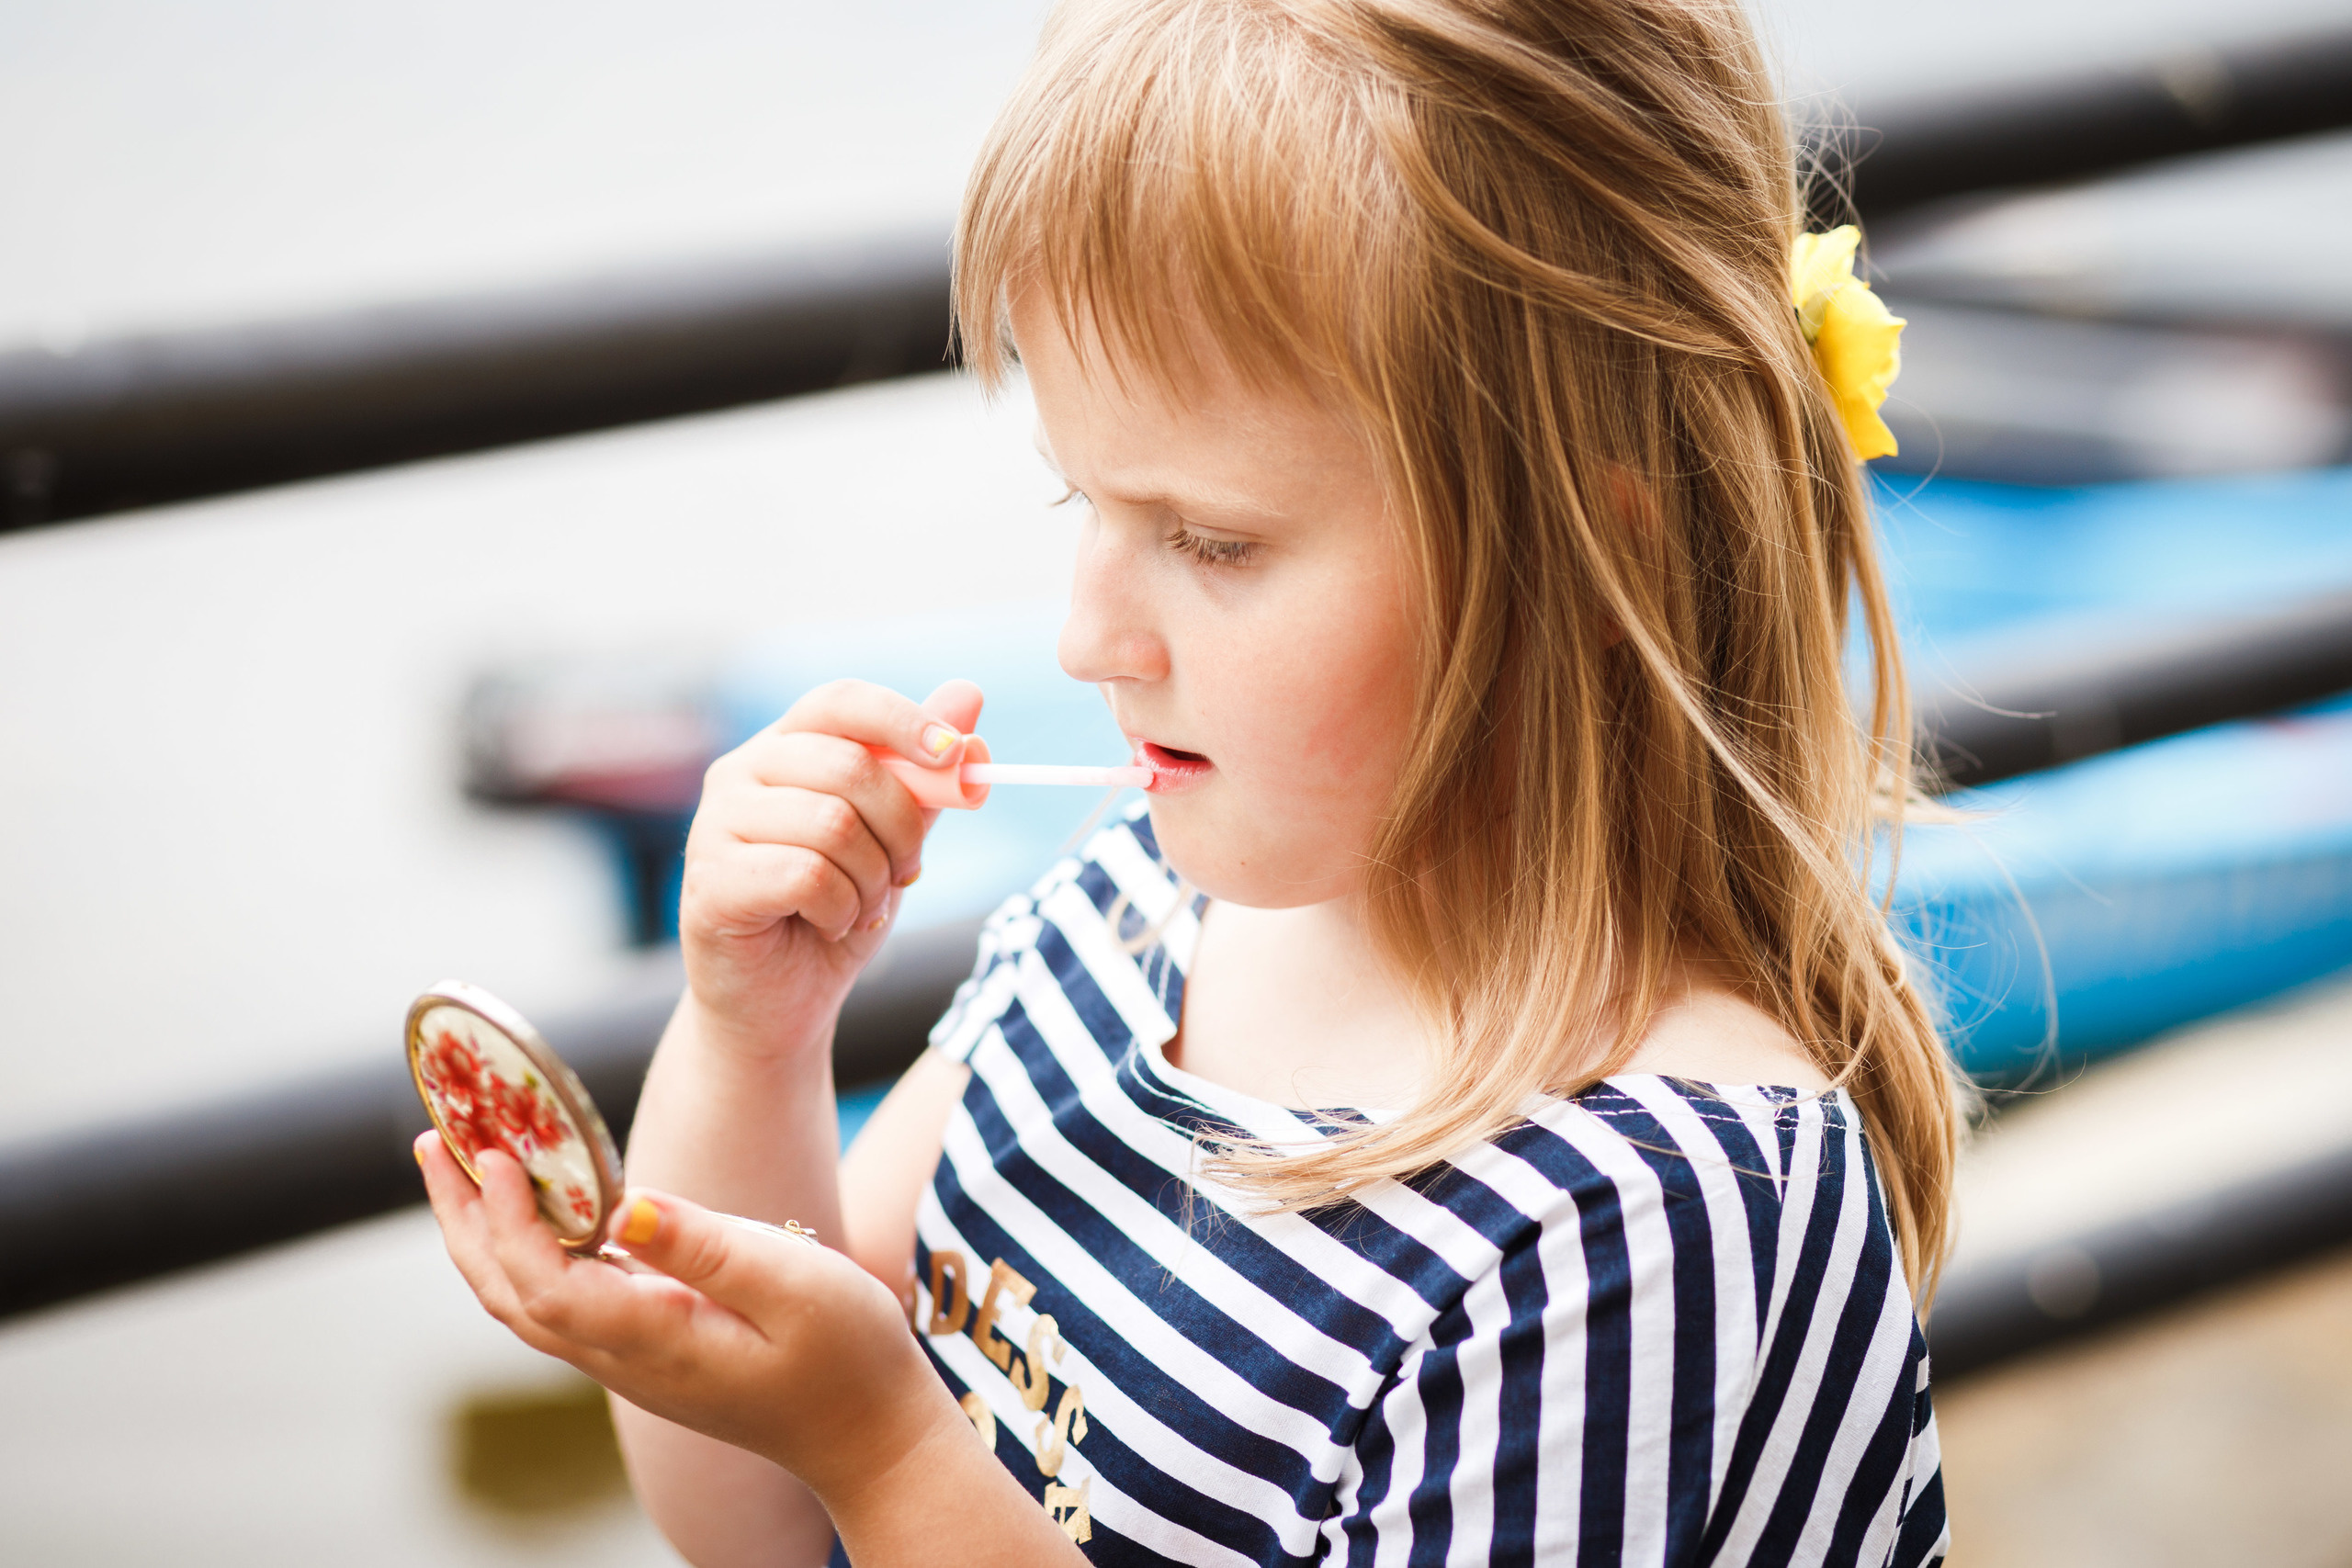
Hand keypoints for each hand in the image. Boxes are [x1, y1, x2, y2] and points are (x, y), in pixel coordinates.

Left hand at [419, 1135, 970, 1504]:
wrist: (870, 1436)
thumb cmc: (848, 1356)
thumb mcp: (794, 1284)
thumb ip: (707, 1246)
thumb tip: (623, 1204)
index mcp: (655, 1341)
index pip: (547, 1283)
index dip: (511, 1217)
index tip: (496, 1150)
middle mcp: (625, 1359)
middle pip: (510, 1294)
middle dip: (464, 1219)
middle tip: (432, 1142)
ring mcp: (632, 1361)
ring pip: (527, 1301)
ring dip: (484, 1234)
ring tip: (460, 1165)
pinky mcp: (649, 1350)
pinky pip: (563, 1300)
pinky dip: (528, 1249)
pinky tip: (539, 1209)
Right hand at [681, 677, 983, 1055]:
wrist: (781, 1004)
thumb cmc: (832, 911)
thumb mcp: (892, 838)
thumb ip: (923, 774)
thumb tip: (969, 695)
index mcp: (783, 748)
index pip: (841, 702)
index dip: (903, 721)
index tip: (954, 757)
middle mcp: (738, 772)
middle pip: (850, 766)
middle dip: (903, 827)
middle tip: (908, 872)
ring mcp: (714, 824)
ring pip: (833, 823)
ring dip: (873, 877)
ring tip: (864, 905)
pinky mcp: (710, 880)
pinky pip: (807, 874)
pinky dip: (841, 907)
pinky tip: (830, 924)